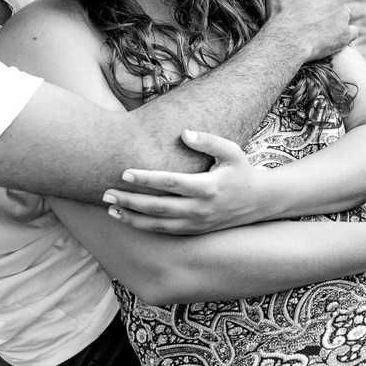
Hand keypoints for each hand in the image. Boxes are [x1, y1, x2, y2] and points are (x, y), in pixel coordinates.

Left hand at [103, 131, 273, 234]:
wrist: (259, 201)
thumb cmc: (242, 171)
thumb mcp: (232, 151)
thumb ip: (208, 140)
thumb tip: (183, 133)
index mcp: (208, 187)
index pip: (171, 183)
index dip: (146, 179)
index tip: (125, 172)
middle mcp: (200, 209)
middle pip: (158, 207)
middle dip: (130, 201)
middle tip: (107, 194)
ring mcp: (196, 223)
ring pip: (158, 224)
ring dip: (132, 218)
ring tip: (110, 210)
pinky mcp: (194, 231)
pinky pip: (164, 232)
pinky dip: (144, 226)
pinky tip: (128, 219)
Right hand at [265, 0, 356, 60]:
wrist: (288, 40)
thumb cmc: (281, 13)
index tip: (304, 3)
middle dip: (326, 6)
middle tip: (310, 18)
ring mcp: (343, 15)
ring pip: (343, 14)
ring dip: (336, 19)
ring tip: (320, 29)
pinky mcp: (346, 33)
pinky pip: (352, 31)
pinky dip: (345, 34)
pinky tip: (335, 38)